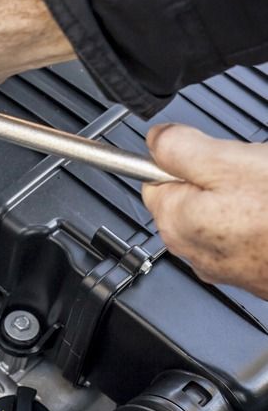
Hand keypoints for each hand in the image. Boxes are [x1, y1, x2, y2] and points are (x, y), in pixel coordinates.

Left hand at [142, 125, 267, 297]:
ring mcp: (223, 265)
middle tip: (250, 173)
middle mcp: (192, 249)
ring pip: (220, 214)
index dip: (183, 159)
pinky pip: (244, 233)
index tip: (210, 154)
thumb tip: (155, 139)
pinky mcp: (252, 272)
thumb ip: (179, 147)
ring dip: (241, 198)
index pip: (154, 179)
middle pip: (189, 196)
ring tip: (267, 195)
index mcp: (175, 221)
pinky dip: (258, 220)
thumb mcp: (228, 161)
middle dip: (216, 178)